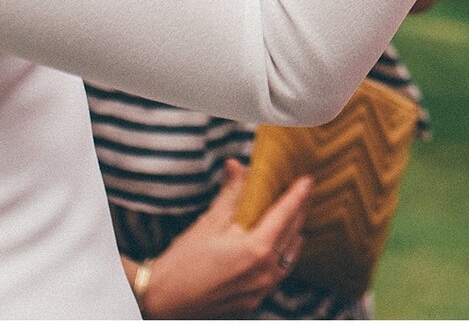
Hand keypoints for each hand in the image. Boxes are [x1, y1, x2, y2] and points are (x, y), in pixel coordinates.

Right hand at [138, 161, 311, 318]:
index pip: (285, 215)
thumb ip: (230, 193)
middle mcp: (264, 273)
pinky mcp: (253, 302)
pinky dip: (281, 257)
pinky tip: (277, 246)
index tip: (307, 181)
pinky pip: (277, 275)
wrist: (161, 300)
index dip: (298, 195)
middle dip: (299, 212)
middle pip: (292, 235)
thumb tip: (237, 165)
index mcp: (256, 250)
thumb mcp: (208, 222)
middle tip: (303, 194)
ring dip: (293, 236)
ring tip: (293, 217)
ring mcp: (260, 291)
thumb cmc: (182, 262)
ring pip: (288, 258)